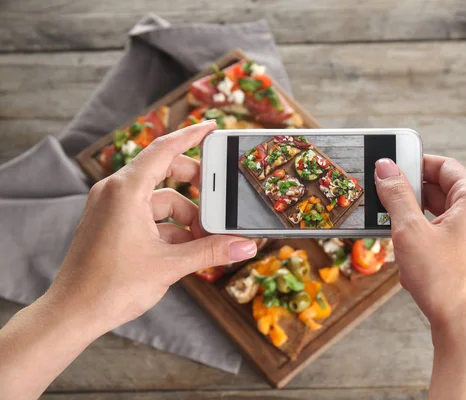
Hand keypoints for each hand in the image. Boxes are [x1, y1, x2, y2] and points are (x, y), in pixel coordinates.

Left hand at [47, 120, 256, 336]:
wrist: (72, 314)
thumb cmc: (110, 287)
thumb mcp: (170, 266)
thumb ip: (211, 251)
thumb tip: (244, 245)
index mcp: (125, 190)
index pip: (164, 149)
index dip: (191, 135)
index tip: (212, 128)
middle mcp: (114, 192)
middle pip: (164, 172)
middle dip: (195, 189)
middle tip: (217, 202)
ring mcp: (110, 208)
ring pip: (159, 199)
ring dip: (184, 216)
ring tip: (202, 240)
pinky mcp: (109, 223)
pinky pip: (146, 214)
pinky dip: (168, 227)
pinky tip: (184, 249)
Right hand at [375, 155, 465, 329]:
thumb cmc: (444, 280)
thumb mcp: (410, 231)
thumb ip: (396, 195)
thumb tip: (385, 167)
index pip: (445, 166)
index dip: (416, 162)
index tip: (392, 165)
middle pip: (444, 190)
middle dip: (412, 194)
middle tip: (384, 198)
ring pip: (443, 215)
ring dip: (416, 219)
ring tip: (394, 231)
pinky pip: (447, 235)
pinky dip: (425, 238)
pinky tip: (408, 257)